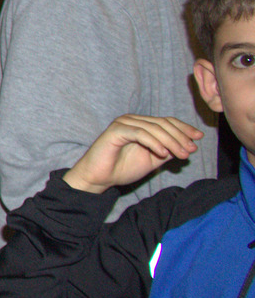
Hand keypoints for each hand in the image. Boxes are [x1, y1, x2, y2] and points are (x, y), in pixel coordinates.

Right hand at [64, 115, 201, 193]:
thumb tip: (188, 145)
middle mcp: (132, 120)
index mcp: (140, 124)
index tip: (199, 138)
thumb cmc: (122, 168)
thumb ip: (168, 151)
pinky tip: (163, 153)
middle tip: (191, 150)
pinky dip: (154, 143)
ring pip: (154, 128)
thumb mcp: (152, 160)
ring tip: (181, 154)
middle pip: (163, 123)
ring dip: (171, 141)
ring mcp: (123, 123)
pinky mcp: (115, 131)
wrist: (99, 178)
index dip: (184, 128)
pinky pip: (140, 134)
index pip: (166, 121)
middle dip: (180, 136)